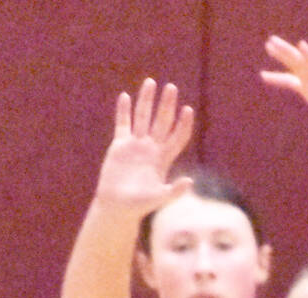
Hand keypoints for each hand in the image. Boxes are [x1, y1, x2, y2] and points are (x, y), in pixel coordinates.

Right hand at [96, 80, 194, 217]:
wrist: (117, 206)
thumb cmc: (138, 206)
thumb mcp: (158, 199)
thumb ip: (174, 191)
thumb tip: (190, 182)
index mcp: (163, 159)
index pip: (177, 137)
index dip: (183, 124)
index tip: (188, 110)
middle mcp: (151, 148)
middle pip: (161, 121)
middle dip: (166, 105)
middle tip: (171, 87)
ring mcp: (136, 145)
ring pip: (142, 117)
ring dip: (146, 100)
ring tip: (150, 82)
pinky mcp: (120, 145)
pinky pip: (123, 124)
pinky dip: (123, 111)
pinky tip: (125, 96)